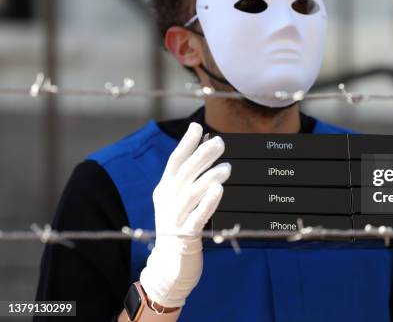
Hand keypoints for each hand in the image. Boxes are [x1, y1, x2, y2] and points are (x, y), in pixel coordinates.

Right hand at [140, 123, 230, 307]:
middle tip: (220, 142)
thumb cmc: (180, 229)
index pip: (174, 162)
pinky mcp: (185, 236)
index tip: (197, 126)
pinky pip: (197, 217)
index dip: (186, 144)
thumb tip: (205, 152)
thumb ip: (189, 180)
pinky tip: (219, 190)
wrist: (169, 267)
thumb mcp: (179, 201)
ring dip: (208, 178)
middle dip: (201, 156)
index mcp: (165, 190)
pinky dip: (208, 203)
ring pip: (190, 193)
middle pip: (184, 173)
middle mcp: (168, 201)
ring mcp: (174, 218)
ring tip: (227, 167)